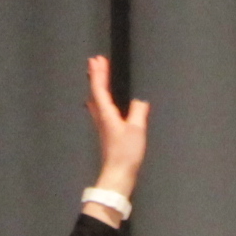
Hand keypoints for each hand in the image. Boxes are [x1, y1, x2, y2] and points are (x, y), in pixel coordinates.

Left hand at [85, 55, 148, 203]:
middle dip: (96, 77)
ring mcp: (102, 126)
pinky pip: (100, 110)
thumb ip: (138, 112)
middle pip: (95, 93)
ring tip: (97, 76)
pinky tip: (101, 102)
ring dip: (97, 87)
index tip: (97, 60)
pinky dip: (100, 99)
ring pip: (96, 101)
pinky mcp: (106, 133)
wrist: (117, 175)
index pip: (100, 89)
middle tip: (95, 62)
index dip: (99, 74)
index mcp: (107, 115)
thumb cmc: (125, 155)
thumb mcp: (136, 130)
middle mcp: (101, 118)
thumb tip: (140, 101)